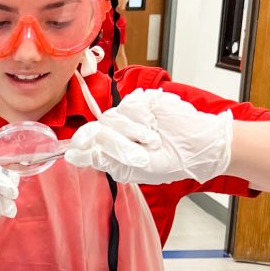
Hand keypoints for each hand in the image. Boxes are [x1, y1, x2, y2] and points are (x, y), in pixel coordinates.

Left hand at [64, 88, 232, 184]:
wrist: (197, 146)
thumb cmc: (170, 161)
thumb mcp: (133, 168)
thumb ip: (103, 159)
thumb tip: (72, 154)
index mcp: (111, 153)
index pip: (83, 145)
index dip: (79, 145)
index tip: (74, 150)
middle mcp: (115, 133)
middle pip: (95, 130)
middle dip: (115, 142)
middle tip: (138, 150)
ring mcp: (127, 116)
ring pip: (111, 118)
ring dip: (133, 132)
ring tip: (152, 139)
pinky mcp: (140, 102)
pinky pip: (128, 106)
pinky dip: (142, 118)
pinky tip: (155, 125)